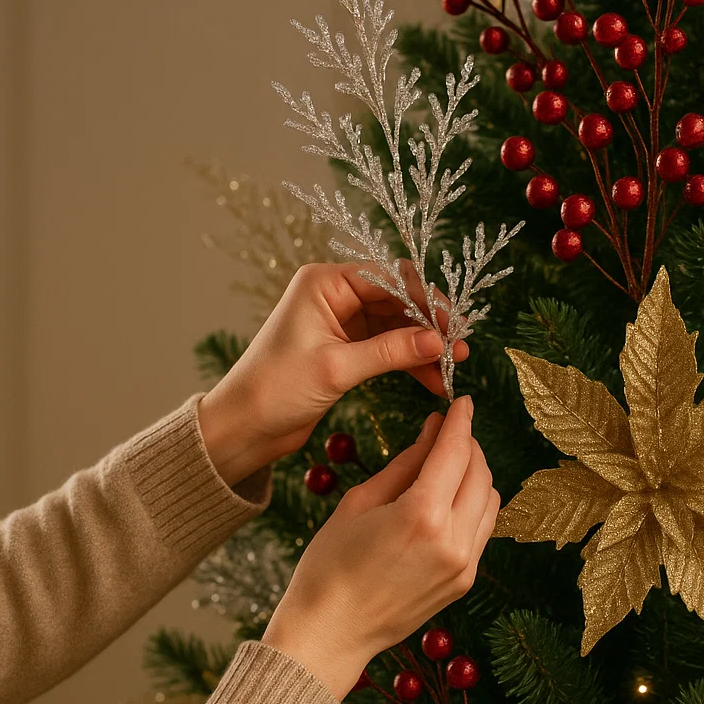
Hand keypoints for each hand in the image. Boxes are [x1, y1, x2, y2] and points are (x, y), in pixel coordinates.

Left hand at [198, 262, 468, 485]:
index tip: (453, 325)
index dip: (425, 299)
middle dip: (430, 323)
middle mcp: (335, 295)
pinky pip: (389, 347)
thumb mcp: (337, 368)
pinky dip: (410, 361)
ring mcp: (342, 321)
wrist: (243, 426)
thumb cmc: (275, 389)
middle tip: (459, 349)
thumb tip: (438, 341)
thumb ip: (390, 351)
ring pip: (398, 324)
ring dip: (424, 345)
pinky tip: (433, 380)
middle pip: (399, 299)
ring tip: (452, 367)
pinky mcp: (347, 347)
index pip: (390, 277)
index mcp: (325, 283)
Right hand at [261, 397, 497, 698]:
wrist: (329, 634)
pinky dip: (473, 505)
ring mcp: (465, 566)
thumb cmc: (330, 566)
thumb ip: (407, 463)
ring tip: (447, 465)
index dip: (460, 420)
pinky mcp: (465, 582)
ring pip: (491, 500)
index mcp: (422, 516)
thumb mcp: (361, 501)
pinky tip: (448, 500)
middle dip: (468, 445)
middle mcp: (454, 541)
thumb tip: (435, 429)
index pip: (455, 452)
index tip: (462, 400)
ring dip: (475, 474)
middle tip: (448, 431)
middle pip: (480, 473)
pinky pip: (483, 529)